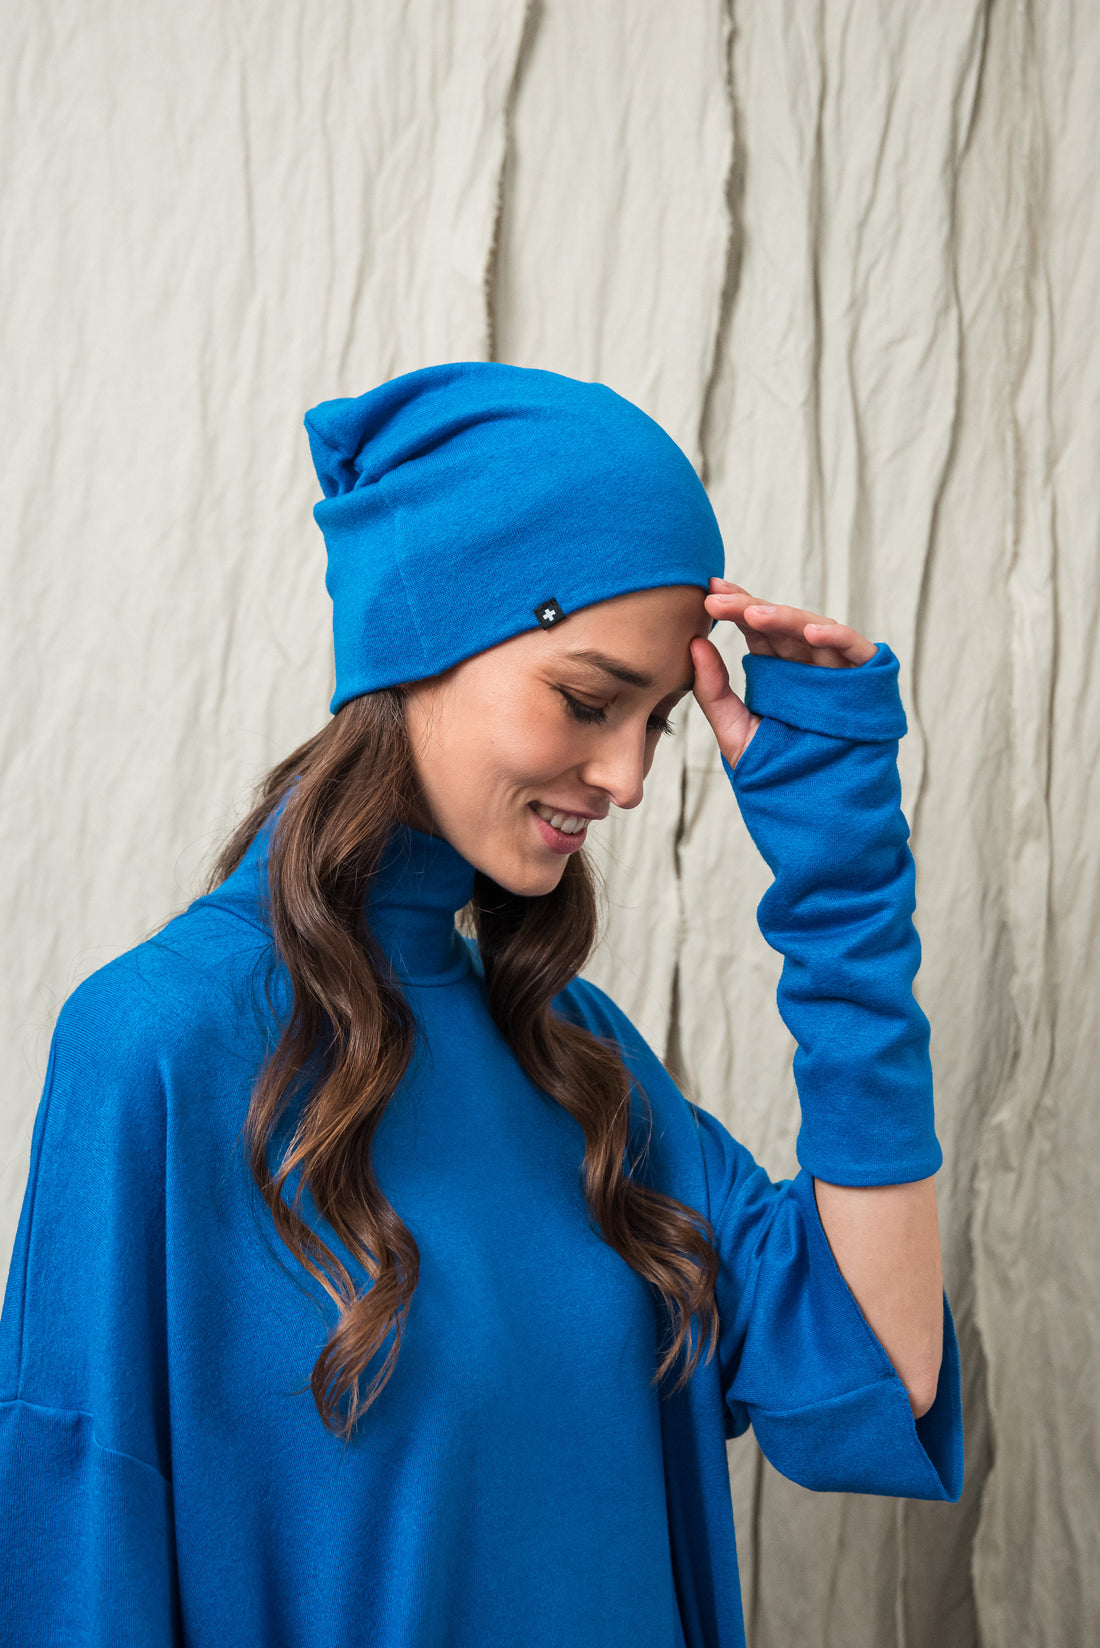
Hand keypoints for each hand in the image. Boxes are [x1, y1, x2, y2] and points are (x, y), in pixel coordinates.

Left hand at [690, 576, 877, 771]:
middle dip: (750, 607)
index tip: (708, 593)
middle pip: (781, 625)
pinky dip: (836, 638)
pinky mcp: (867, 681)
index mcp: (779, 667)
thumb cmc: (779, 771)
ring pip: (814, 630)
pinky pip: (856, 651)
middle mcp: (809, 663)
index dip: (736, 608)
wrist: (819, 811)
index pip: (757, 629)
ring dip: (785, 619)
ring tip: (754, 613)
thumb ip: (714, 692)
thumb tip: (693, 643)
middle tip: (720, 598)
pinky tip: (810, 633)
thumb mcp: (737, 732)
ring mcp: (838, 670)